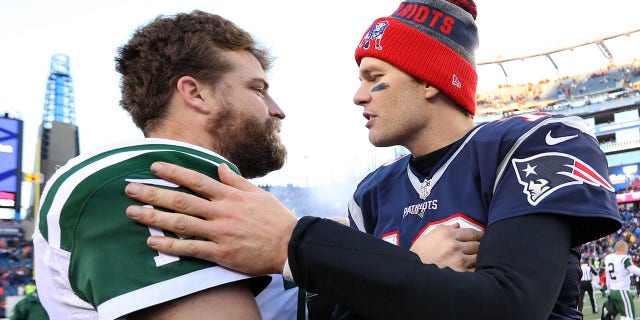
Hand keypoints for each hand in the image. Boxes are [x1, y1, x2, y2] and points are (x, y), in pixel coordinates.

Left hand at [124, 162, 297, 274]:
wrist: (289, 245)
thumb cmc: (275, 218)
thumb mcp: (257, 193)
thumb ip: (235, 180)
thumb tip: (218, 167)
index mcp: (230, 196)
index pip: (196, 180)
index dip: (174, 173)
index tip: (154, 167)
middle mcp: (221, 212)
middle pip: (181, 200)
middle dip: (153, 193)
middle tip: (130, 189)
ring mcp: (219, 233)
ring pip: (181, 223)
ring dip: (154, 218)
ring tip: (132, 213)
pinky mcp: (221, 253)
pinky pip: (191, 249)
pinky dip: (170, 246)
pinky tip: (153, 242)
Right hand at [409, 223, 482, 271]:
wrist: (412, 271)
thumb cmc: (419, 253)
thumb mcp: (428, 236)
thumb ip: (444, 229)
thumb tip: (458, 226)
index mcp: (446, 234)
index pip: (471, 232)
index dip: (479, 235)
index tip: (483, 236)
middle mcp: (453, 245)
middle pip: (476, 244)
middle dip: (480, 246)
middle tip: (482, 248)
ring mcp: (457, 259)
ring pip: (477, 257)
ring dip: (478, 258)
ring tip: (478, 260)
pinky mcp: (459, 273)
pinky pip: (474, 270)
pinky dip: (475, 270)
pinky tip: (472, 270)